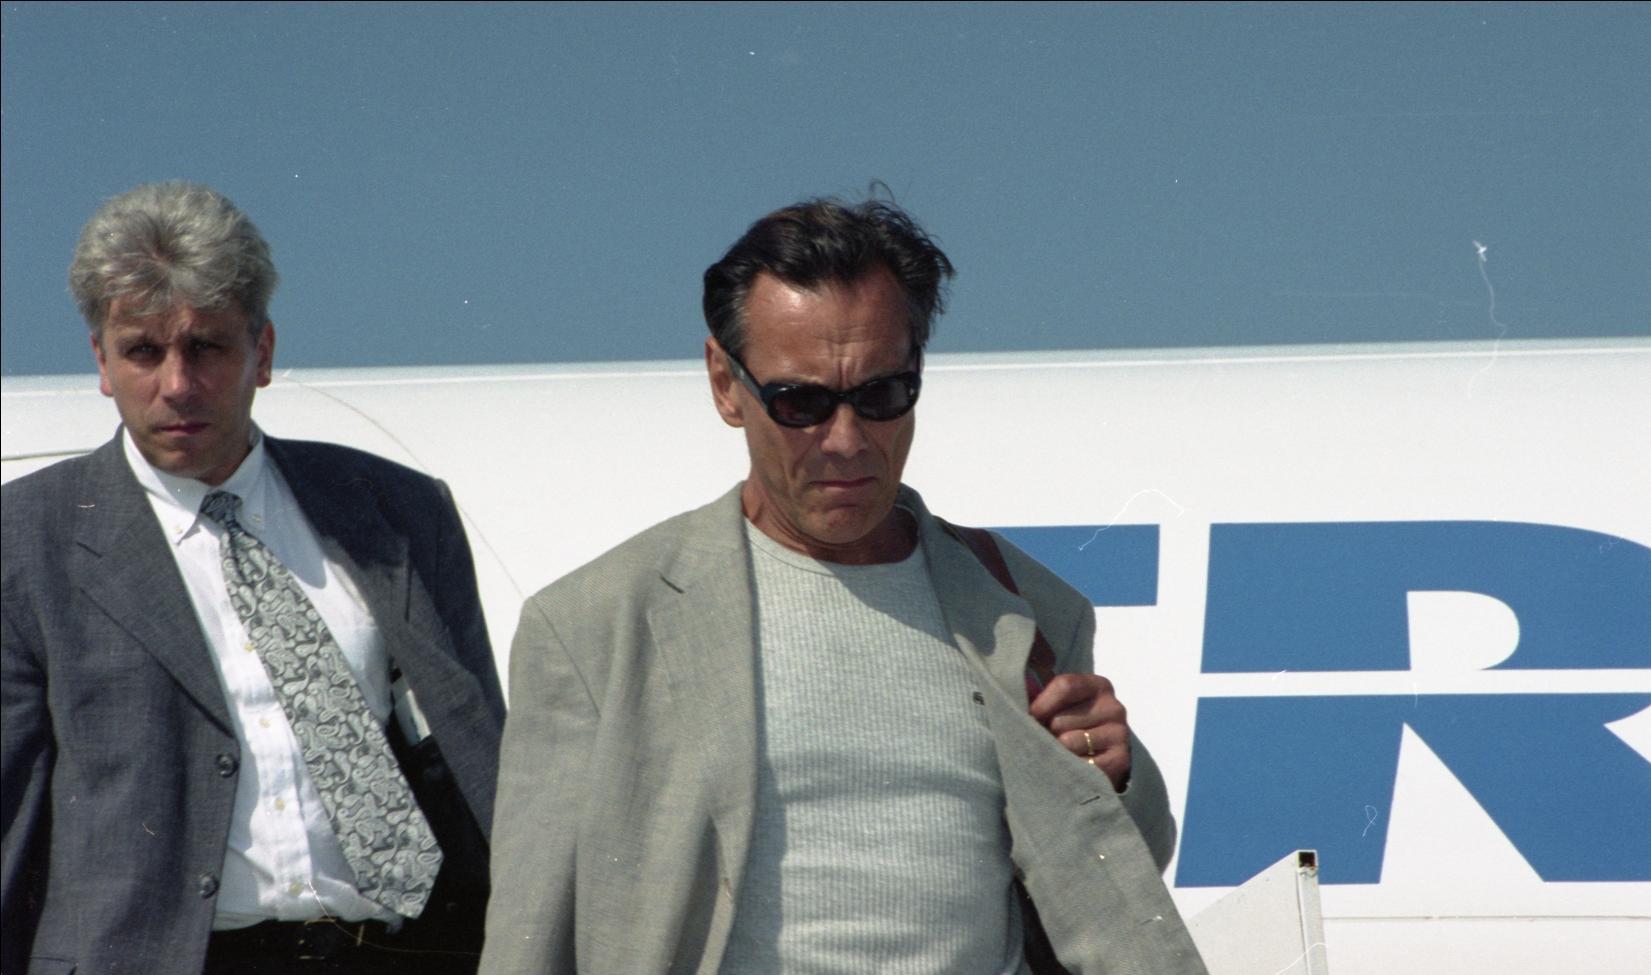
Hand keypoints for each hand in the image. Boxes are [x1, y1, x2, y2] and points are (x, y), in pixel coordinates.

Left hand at [1029, 673, 1130, 791]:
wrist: (1101, 761)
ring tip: (1063, 754)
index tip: (1029, 718)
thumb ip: (1040, 695)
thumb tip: (1010, 694)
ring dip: (1057, 752)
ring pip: (1068, 742)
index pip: (1065, 685)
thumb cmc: (1071, 727)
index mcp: (1098, 686)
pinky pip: (1080, 764)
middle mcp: (1114, 708)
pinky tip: (1074, 766)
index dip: (1041, 704)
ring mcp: (1120, 734)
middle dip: (1049, 733)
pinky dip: (1070, 768)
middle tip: (1052, 740)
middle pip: (1061, 719)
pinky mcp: (1120, 761)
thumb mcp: (1060, 706)